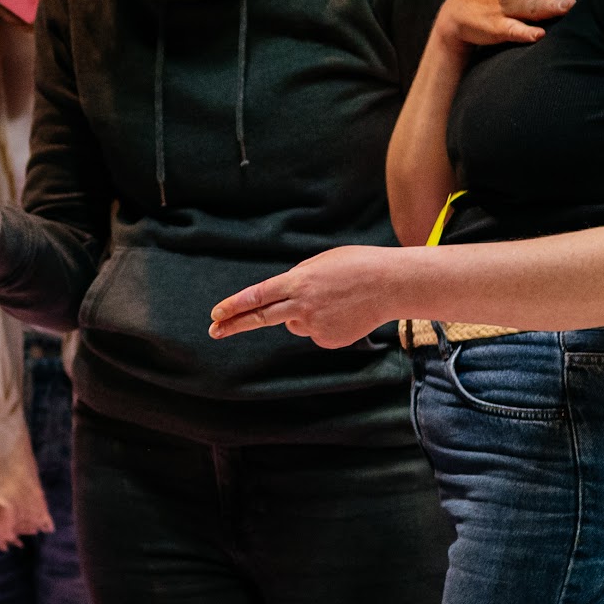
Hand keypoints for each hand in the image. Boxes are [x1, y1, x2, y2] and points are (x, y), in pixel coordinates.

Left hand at [210, 246, 398, 346]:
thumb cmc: (356, 266)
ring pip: (296, 323)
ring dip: (305, 313)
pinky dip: (324, 324)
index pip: (257, 295)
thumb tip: (284, 302)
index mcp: (298, 281)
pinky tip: (344, 313)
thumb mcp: (320, 263)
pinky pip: (316, 333)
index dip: (234, 305)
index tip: (215, 313)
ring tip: (334, 300)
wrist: (390, 285)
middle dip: (234, 324)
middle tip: (213, 330)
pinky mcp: (329, 340)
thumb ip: (297, 280)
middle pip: (261, 318)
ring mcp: (315, 325)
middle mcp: (302, 306)